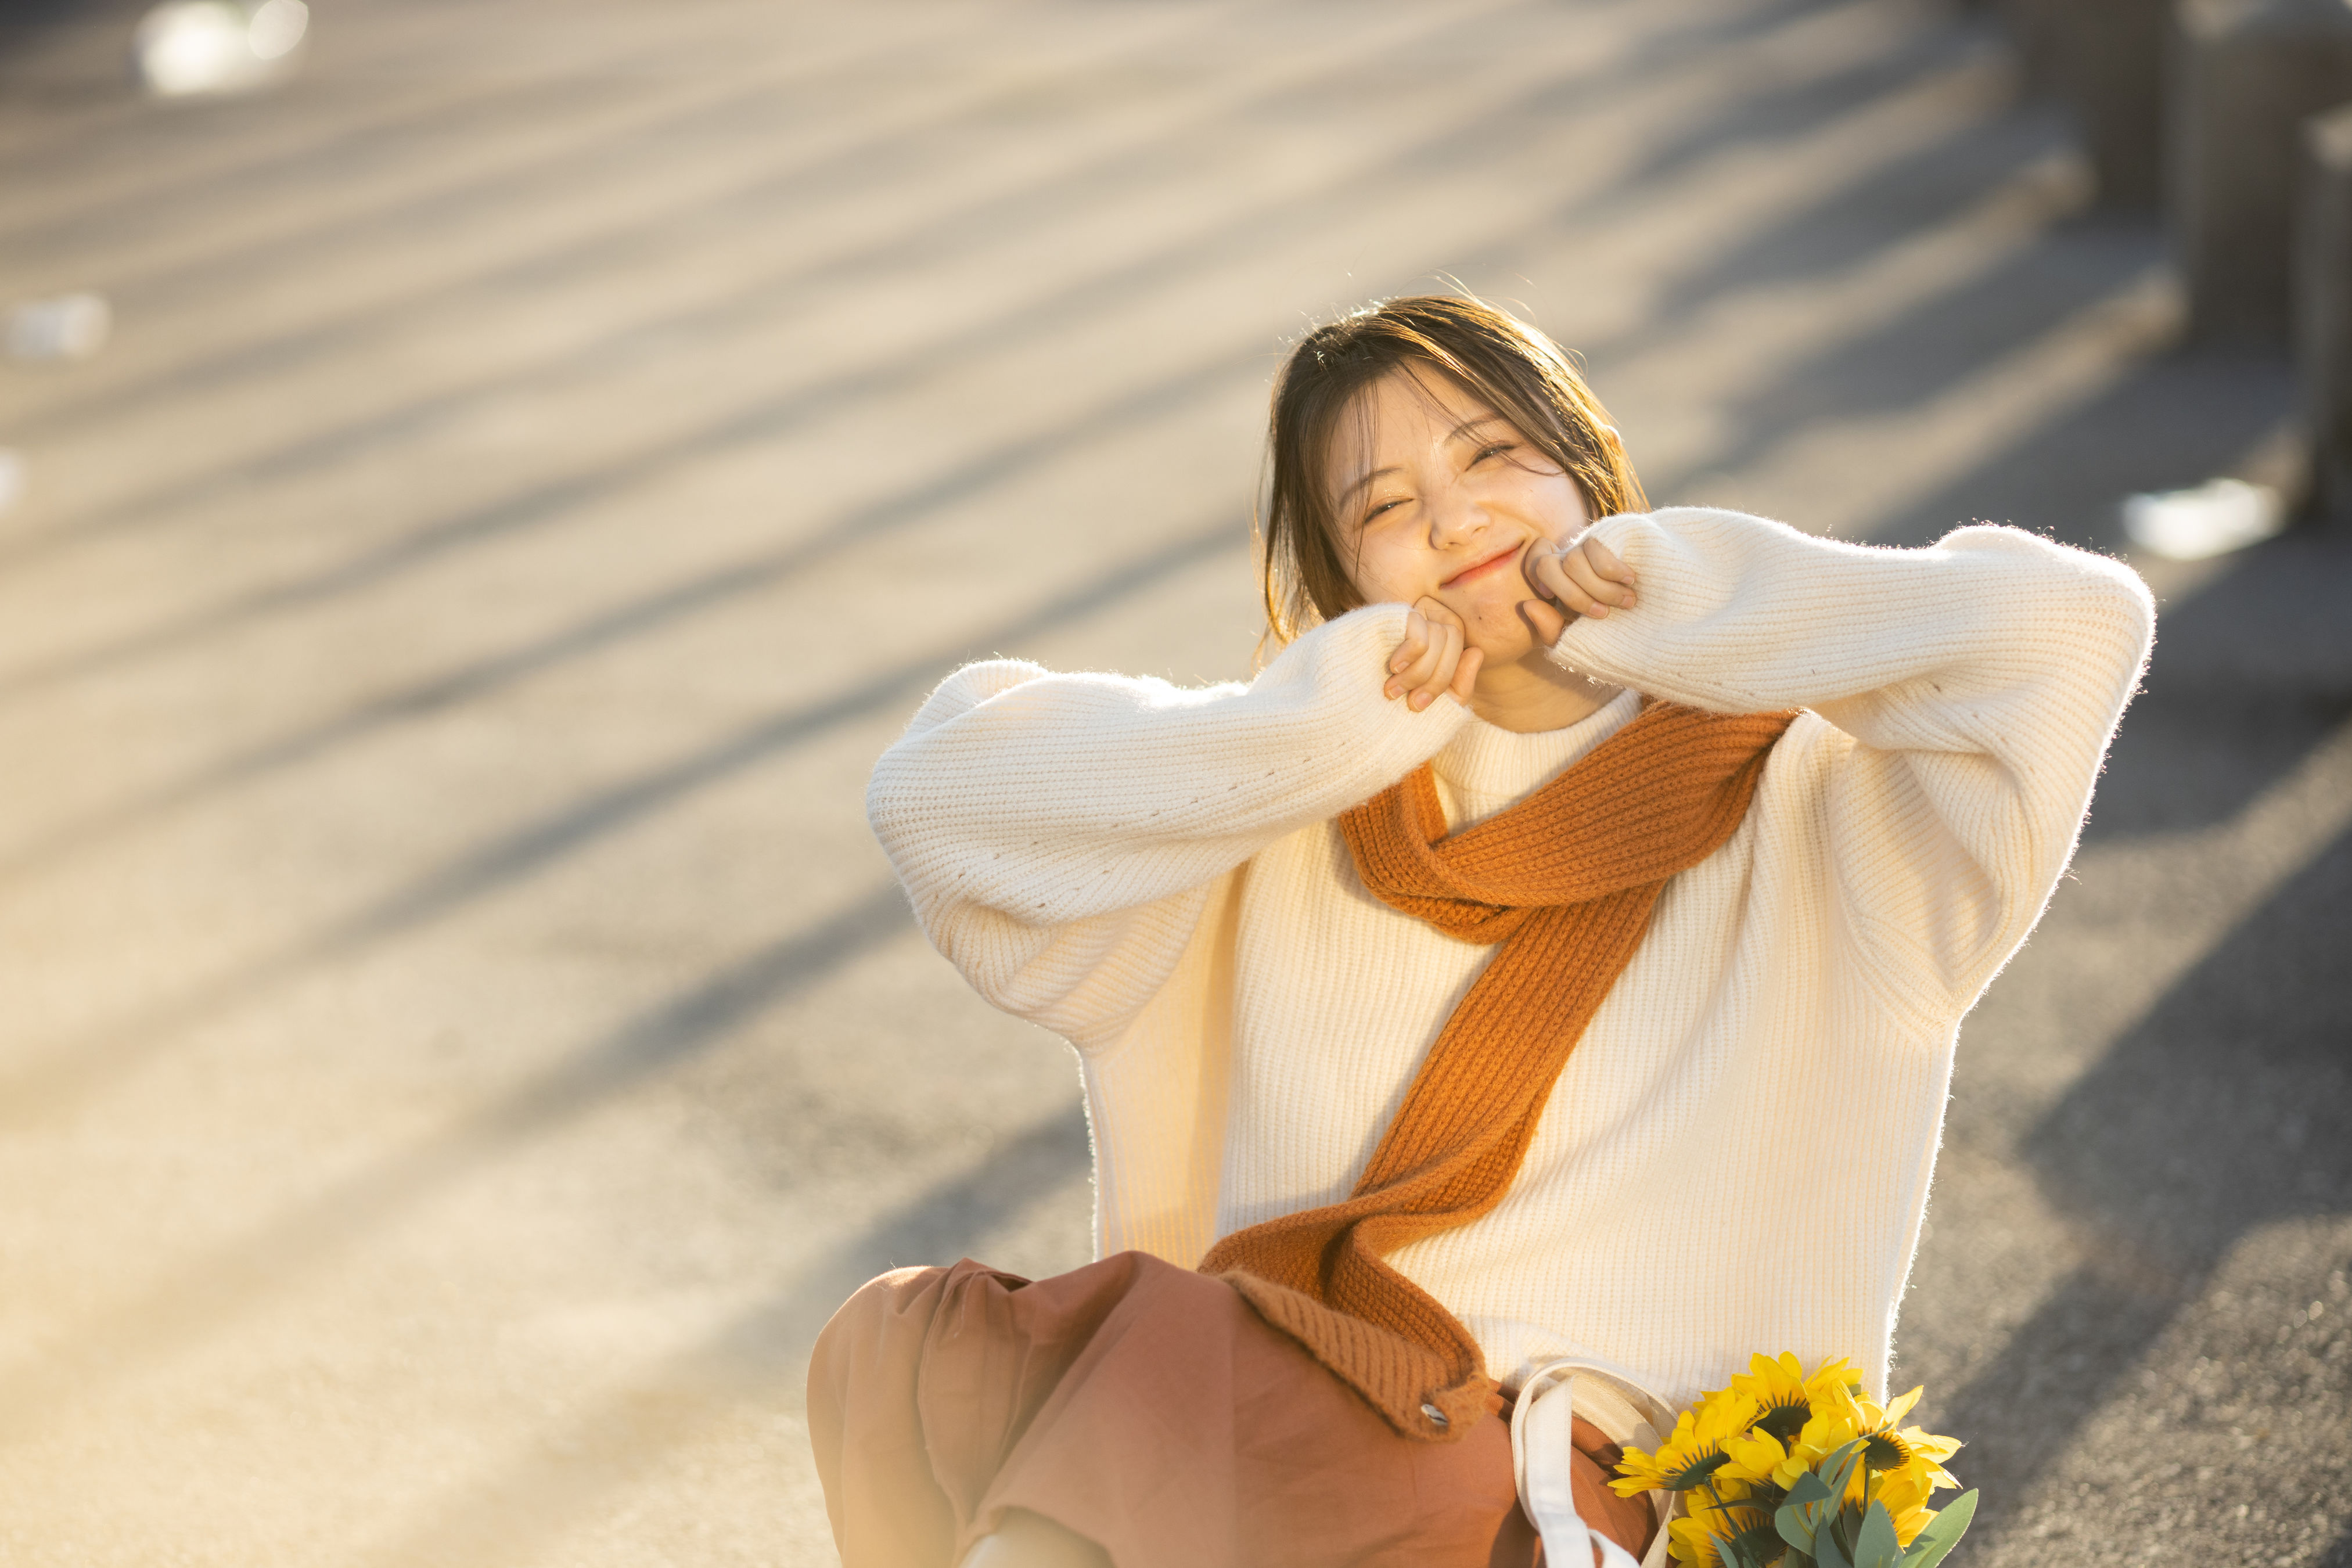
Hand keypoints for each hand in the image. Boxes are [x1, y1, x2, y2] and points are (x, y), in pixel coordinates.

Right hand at [1384, 597, 1482, 711]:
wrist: (1350, 705)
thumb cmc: (1395, 705)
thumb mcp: (1437, 704)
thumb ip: (1462, 686)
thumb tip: (1477, 652)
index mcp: (1442, 637)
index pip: (1462, 647)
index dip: (1446, 677)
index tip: (1419, 705)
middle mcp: (1429, 617)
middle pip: (1453, 638)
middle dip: (1435, 678)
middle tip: (1411, 704)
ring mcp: (1411, 614)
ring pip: (1438, 637)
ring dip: (1418, 673)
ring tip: (1392, 690)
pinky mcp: (1394, 614)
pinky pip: (1420, 632)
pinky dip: (1412, 654)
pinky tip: (1393, 667)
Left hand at [1519, 532, 1637, 643]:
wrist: (1651, 622)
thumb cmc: (1609, 629)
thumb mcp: (1577, 637)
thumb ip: (1549, 629)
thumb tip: (1528, 605)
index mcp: (1557, 579)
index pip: (1533, 564)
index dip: (1539, 579)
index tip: (1552, 599)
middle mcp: (1569, 558)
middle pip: (1546, 565)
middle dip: (1572, 596)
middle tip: (1603, 614)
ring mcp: (1589, 546)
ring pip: (1572, 561)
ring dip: (1600, 588)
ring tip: (1627, 602)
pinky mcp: (1610, 537)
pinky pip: (1595, 547)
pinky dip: (1612, 570)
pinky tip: (1630, 580)